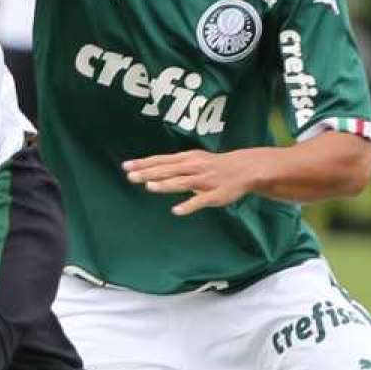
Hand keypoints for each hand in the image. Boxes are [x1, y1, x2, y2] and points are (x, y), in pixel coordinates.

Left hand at [123, 149, 259, 215]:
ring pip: (182, 182)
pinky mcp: (215, 194)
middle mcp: (194, 167)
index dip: (144, 163)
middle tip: (131, 177)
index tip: (126, 166)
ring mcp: (204, 180)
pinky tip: (176, 211)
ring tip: (150, 187)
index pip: (161, 160)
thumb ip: (173, 165)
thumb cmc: (213, 165)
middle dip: (149, 173)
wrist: (244, 168)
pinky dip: (188, 206)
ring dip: (166, 185)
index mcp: (187, 158)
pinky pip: (200, 201)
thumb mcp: (193, 159)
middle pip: (168, 170)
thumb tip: (149, 170)